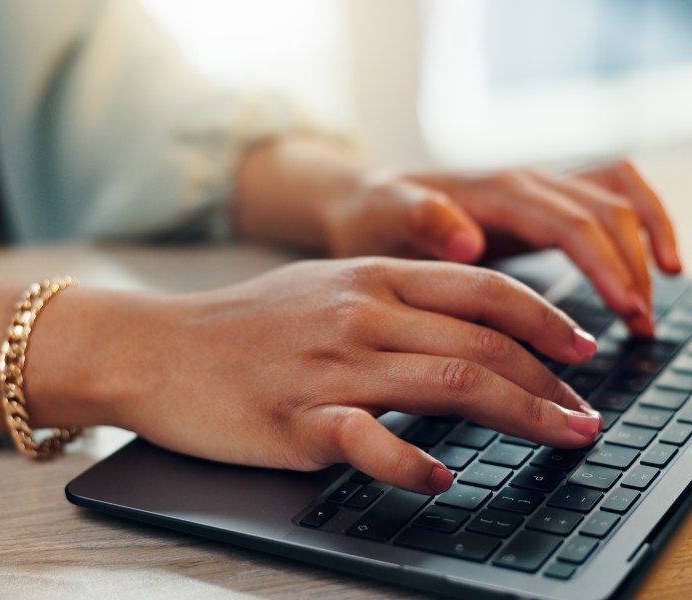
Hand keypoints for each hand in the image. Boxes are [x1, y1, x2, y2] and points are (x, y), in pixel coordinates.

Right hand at [117, 258, 601, 494]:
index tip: (580, 349)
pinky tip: (441, 479)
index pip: (480, 290)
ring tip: (560, 437)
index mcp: (367, 280)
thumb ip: (388, 298)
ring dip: (519, 415)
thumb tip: (457, 322)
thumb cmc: (240, 324)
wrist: (155, 348)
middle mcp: (357, 316)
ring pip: (447, 382)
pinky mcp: (297, 420)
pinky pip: (370, 441)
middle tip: (584, 413)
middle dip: (548, 380)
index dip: (543, 320)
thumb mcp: (320, 288)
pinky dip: (413, 463)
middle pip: (479, 343)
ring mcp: (328, 368)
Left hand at [324, 160, 681, 336]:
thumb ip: (422, 221)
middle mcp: (522, 182)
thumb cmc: (372, 214)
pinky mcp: (537, 205)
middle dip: (632, 267)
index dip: (606, 264)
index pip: (569, 223)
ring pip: (615, 197)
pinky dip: (638, 222)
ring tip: (651, 303)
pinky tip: (650, 262)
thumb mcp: (382, 217)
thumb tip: (471, 242)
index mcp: (493, 191)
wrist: (364, 198)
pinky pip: (605, 198)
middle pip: (603, 212)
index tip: (627, 310)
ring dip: (646, 243)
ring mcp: (534, 189)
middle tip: (640, 328)